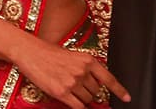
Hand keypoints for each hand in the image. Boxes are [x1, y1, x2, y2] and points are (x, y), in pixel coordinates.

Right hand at [14, 36, 129, 107]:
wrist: (28, 51)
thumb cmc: (47, 52)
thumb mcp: (71, 55)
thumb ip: (85, 69)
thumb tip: (94, 86)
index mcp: (87, 60)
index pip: (108, 79)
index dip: (120, 90)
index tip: (127, 98)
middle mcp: (82, 72)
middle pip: (96, 91)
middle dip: (89, 91)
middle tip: (75, 84)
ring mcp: (72, 82)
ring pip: (87, 99)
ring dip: (80, 97)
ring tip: (67, 86)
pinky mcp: (61, 92)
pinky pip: (78, 106)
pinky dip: (78, 106)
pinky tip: (72, 100)